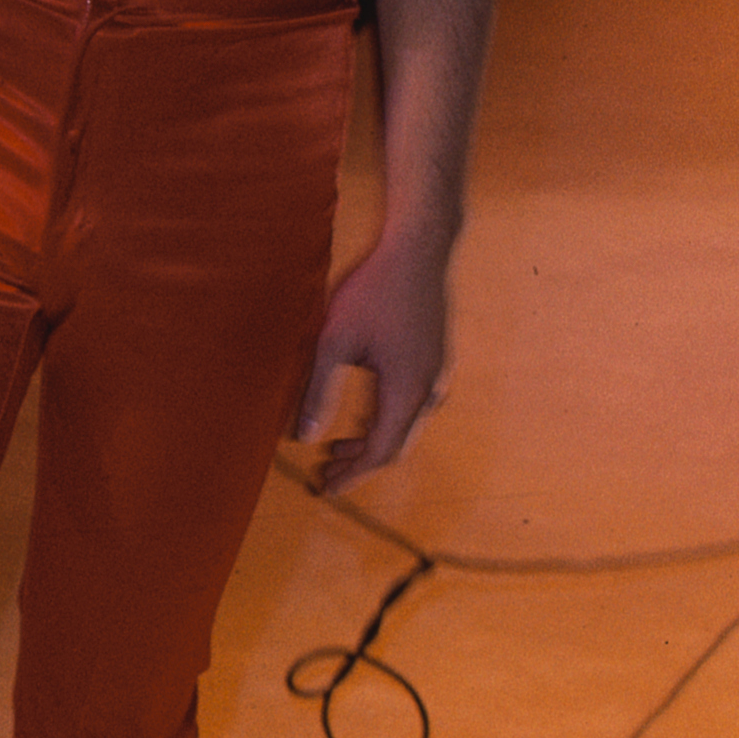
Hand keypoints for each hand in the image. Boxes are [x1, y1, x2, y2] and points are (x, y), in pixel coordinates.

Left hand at [295, 238, 455, 495]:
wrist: (418, 250)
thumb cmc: (373, 291)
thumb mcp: (334, 340)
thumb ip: (319, 390)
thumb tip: (301, 436)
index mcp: (408, 389)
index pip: (381, 451)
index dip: (352, 474)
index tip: (324, 487)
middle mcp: (430, 389)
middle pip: (395, 444)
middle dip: (359, 464)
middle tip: (323, 475)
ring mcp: (437, 376)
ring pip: (403, 426)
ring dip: (370, 442)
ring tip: (333, 449)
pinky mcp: (434, 362)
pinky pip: (409, 407)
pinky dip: (382, 421)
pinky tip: (356, 418)